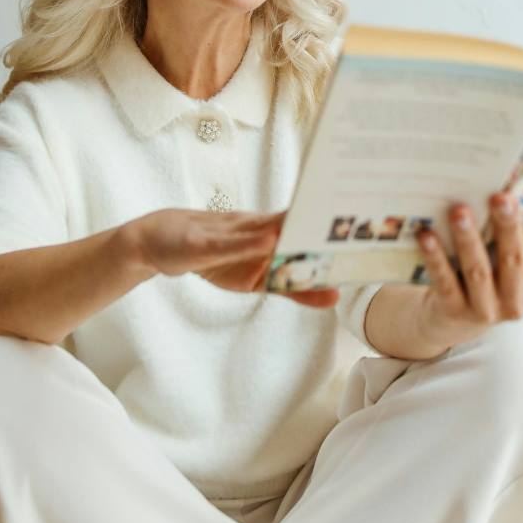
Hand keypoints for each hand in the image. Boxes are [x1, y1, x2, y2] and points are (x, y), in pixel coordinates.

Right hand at [131, 207, 339, 308]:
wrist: (157, 242)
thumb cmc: (211, 254)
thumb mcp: (254, 279)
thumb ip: (291, 287)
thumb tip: (331, 295)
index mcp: (269, 238)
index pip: (307, 236)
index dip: (334, 234)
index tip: (366, 237)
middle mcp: (253, 230)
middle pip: (290, 227)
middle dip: (318, 227)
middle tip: (351, 228)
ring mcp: (228, 234)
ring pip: (263, 230)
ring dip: (289, 229)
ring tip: (317, 229)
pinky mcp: (205, 245)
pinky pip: (229, 245)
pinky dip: (249, 243)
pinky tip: (269, 243)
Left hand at [411, 167, 522, 355]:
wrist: (453, 320)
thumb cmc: (489, 273)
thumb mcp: (509, 258)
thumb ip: (518, 228)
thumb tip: (519, 173)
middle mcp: (518, 298)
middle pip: (514, 257)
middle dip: (508, 225)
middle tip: (501, 195)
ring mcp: (487, 308)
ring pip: (478, 270)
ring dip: (468, 239)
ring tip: (459, 211)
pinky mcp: (455, 311)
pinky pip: (445, 282)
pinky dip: (436, 258)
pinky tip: (427, 235)